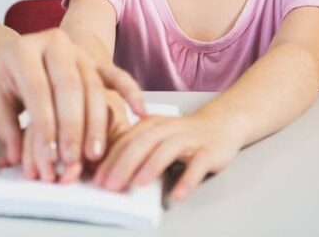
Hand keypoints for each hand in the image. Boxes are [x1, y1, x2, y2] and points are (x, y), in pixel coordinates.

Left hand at [0, 28, 144, 182]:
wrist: (16, 52)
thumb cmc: (5, 78)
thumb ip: (5, 127)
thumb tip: (17, 157)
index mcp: (23, 50)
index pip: (37, 90)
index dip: (44, 124)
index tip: (48, 154)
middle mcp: (53, 43)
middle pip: (69, 87)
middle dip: (72, 127)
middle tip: (72, 158)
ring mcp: (77, 49)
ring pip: (92, 86)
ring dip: (96, 122)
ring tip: (93, 153)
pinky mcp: (95, 59)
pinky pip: (116, 74)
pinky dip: (130, 92)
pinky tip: (140, 112)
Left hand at [93, 112, 246, 201]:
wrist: (221, 124)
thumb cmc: (181, 135)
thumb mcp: (155, 136)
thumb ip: (134, 148)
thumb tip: (108, 172)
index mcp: (150, 124)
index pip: (126, 140)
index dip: (110, 160)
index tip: (97, 179)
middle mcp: (168, 128)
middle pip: (143, 143)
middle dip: (124, 164)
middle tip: (111, 185)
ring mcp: (190, 138)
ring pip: (168, 149)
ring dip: (151, 166)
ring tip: (138, 184)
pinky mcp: (209, 151)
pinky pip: (198, 166)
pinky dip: (187, 180)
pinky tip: (177, 195)